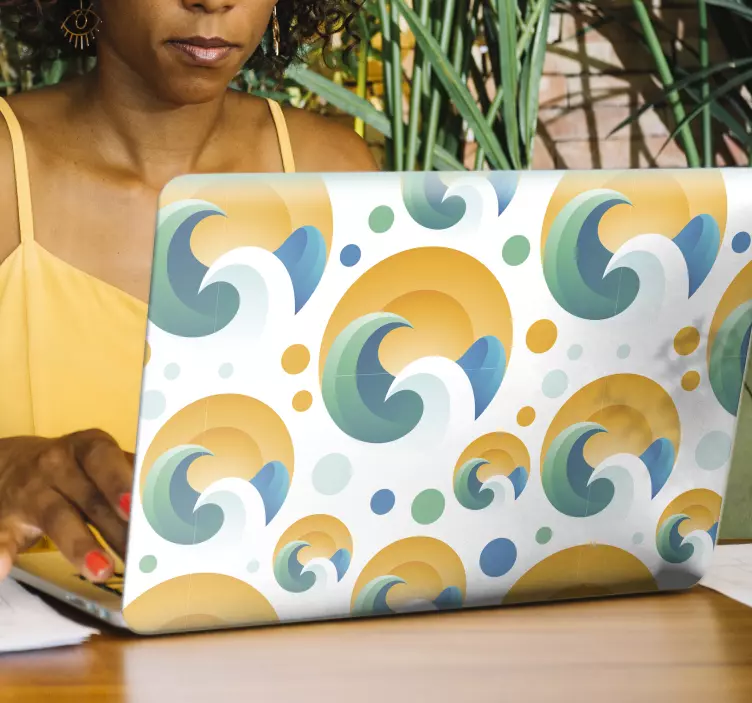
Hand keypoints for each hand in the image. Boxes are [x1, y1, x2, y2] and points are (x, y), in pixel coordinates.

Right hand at [0, 429, 132, 582]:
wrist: (8, 464)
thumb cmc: (76, 469)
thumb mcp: (102, 462)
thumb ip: (134, 476)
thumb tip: (180, 501)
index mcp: (88, 448)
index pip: (104, 460)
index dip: (119, 482)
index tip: (136, 505)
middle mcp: (57, 465)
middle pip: (88, 497)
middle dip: (114, 528)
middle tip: (137, 554)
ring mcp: (29, 492)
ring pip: (56, 518)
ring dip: (79, 545)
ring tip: (101, 571)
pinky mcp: (3, 519)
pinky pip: (0, 535)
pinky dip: (0, 551)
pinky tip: (2, 567)